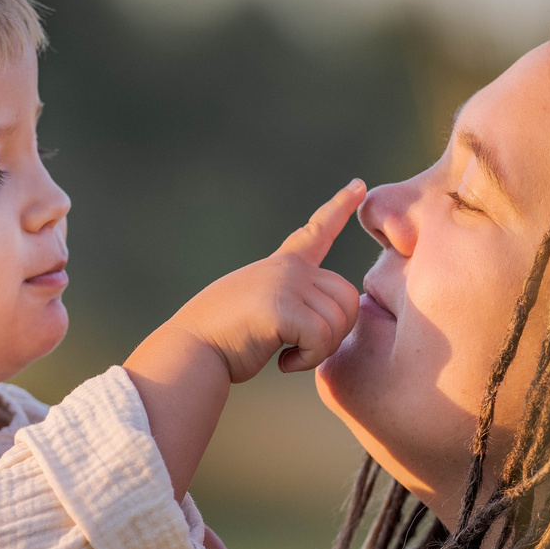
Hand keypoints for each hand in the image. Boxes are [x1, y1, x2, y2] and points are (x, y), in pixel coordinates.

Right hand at [164, 180, 365, 382]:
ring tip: (289, 355)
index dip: (340, 207)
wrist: (189, 352)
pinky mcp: (282, 308)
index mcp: (282, 265)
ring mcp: (284, 284)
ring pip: (339, 320)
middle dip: (336, 332)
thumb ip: (290, 298)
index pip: (317, 231)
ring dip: (320, 350)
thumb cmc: (222, 341)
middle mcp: (287, 268)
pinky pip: (322, 338)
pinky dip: (308, 360)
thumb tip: (326, 312)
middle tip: (304, 350)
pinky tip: (283, 363)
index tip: (360, 185)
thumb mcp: (258, 306)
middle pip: (348, 296)